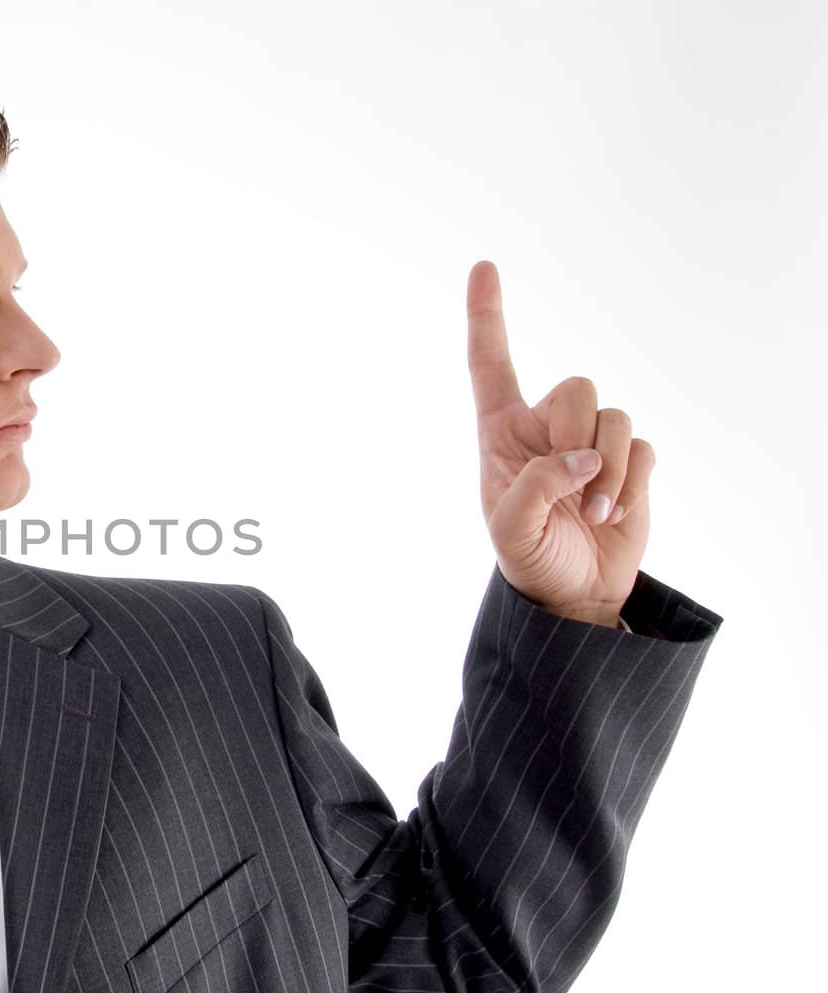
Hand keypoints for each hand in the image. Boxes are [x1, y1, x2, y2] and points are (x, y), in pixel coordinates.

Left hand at [465, 261, 652, 623]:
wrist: (575, 592)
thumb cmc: (529, 557)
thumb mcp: (512, 529)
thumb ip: (537, 486)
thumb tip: (581, 457)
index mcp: (502, 432)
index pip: (490, 364)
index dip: (487, 316)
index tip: (483, 266)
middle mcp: (546, 426)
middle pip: (575, 386)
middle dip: (578, 437)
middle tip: (572, 488)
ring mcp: (590, 441)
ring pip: (614, 416)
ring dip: (609, 469)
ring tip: (593, 511)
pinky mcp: (629, 460)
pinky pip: (642, 445)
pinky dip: (633, 481)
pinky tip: (614, 512)